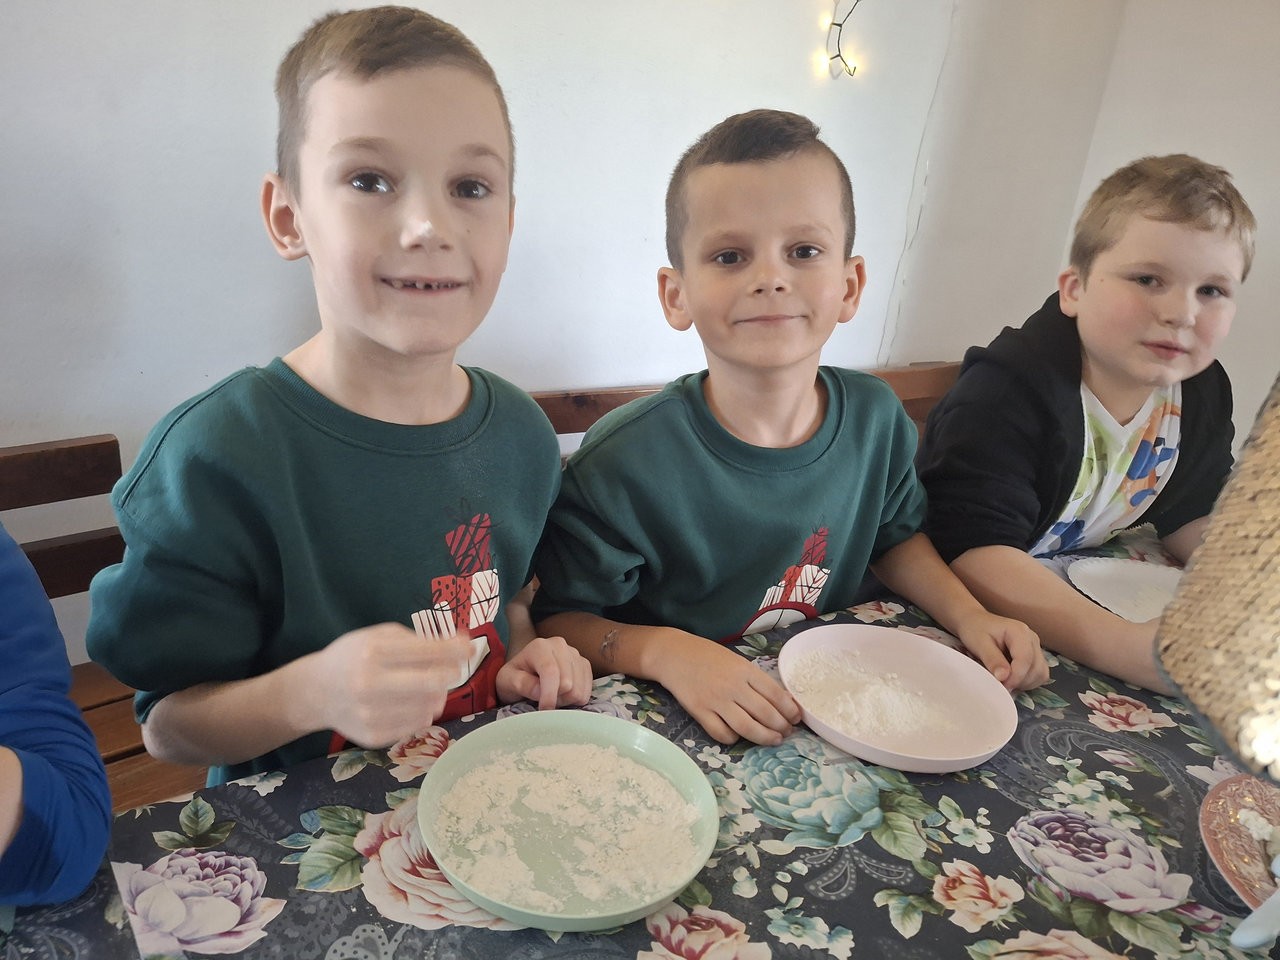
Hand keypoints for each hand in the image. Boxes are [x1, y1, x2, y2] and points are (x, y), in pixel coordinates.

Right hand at [309, 623, 468, 747]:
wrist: (316, 692)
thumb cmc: (353, 656)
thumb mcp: (379, 636)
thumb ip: (418, 639)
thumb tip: (460, 644)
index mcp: (372, 652)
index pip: (428, 651)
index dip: (456, 649)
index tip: (471, 647)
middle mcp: (370, 684)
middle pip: (433, 683)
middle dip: (452, 674)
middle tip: (454, 670)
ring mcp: (370, 714)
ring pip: (430, 707)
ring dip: (438, 695)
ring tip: (427, 686)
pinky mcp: (373, 736)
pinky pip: (417, 725)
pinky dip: (424, 712)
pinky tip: (412, 703)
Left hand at [496, 635, 592, 709]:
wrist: (525, 672)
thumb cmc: (514, 677)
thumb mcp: (507, 681)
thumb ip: (521, 684)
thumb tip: (540, 692)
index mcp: (540, 647)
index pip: (551, 672)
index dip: (549, 695)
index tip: (543, 710)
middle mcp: (560, 646)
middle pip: (568, 683)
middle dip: (555, 698)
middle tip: (543, 700)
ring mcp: (575, 654)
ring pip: (579, 689)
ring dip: (566, 700)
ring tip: (552, 696)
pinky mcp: (584, 665)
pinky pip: (587, 690)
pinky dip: (575, 698)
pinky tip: (563, 694)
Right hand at [658, 637, 802, 745]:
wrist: (673, 654)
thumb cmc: (708, 656)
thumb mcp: (737, 661)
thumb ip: (756, 679)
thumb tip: (782, 700)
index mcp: (745, 670)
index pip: (776, 694)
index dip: (790, 710)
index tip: (797, 719)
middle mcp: (733, 686)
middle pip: (765, 714)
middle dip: (781, 727)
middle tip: (786, 733)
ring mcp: (715, 700)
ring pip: (746, 728)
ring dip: (764, 737)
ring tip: (773, 740)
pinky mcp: (699, 712)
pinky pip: (721, 734)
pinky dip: (733, 739)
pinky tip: (738, 736)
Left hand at [952, 610, 1047, 690]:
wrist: (975, 623)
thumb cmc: (975, 630)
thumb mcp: (979, 644)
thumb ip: (993, 660)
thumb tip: (1004, 677)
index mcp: (1019, 631)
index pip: (1025, 659)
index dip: (1015, 677)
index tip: (1002, 686)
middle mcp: (1031, 639)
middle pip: (1036, 669)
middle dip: (1019, 681)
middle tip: (1000, 684)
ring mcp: (1035, 647)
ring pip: (1040, 674)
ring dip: (1024, 683)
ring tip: (1004, 680)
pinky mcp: (1035, 656)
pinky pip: (1038, 675)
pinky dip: (1026, 682)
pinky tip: (1011, 678)